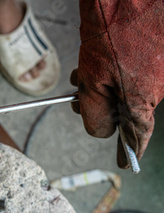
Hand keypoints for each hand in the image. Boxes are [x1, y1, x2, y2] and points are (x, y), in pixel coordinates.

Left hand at [71, 0, 162, 168]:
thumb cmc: (111, 29)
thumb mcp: (93, 78)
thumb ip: (96, 111)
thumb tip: (101, 133)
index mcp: (142, 98)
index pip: (137, 134)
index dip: (129, 150)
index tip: (125, 164)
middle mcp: (154, 88)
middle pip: (123, 111)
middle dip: (97, 106)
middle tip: (76, 96)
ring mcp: (155, 70)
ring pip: (122, 90)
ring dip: (99, 86)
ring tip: (81, 71)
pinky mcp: (151, 55)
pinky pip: (129, 74)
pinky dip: (108, 73)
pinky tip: (93, 60)